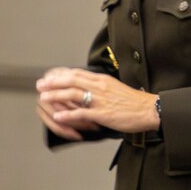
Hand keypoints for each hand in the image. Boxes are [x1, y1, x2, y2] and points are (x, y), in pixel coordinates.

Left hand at [36, 67, 159, 133]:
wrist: (149, 110)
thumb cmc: (133, 101)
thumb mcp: (114, 87)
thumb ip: (100, 86)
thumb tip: (85, 86)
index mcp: (102, 79)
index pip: (77, 73)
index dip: (60, 74)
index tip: (49, 76)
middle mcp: (99, 87)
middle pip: (72, 80)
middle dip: (54, 82)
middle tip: (40, 85)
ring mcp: (101, 100)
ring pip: (74, 94)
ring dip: (56, 95)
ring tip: (44, 97)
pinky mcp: (103, 114)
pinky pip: (82, 113)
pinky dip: (68, 114)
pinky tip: (59, 116)